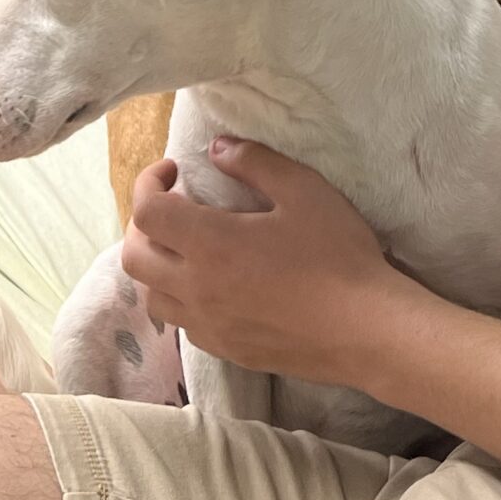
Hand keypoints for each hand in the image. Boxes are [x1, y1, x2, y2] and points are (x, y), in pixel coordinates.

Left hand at [121, 138, 414, 389]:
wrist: (366, 330)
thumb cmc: (338, 256)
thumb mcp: (304, 190)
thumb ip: (255, 162)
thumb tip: (217, 148)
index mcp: (211, 244)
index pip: (147, 212)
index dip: (148, 182)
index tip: (174, 169)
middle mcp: (197, 289)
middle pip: (134, 257)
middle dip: (142, 224)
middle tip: (174, 205)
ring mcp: (209, 326)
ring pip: (152, 297)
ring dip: (159, 266)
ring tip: (190, 249)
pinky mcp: (227, 351)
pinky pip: (185, 325)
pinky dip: (184, 300)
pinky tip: (216, 287)